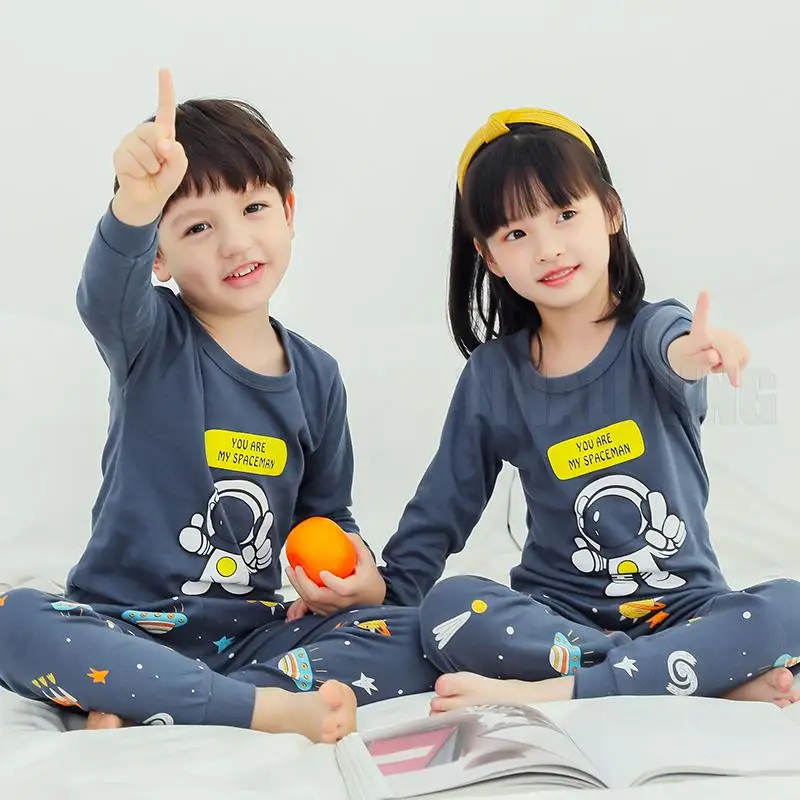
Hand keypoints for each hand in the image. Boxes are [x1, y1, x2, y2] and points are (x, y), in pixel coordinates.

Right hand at [111, 68, 187, 226]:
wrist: (146, 200)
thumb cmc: (163, 181)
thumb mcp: (178, 169)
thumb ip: (177, 155)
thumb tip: (164, 142)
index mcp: (162, 134)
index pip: (164, 110)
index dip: (165, 90)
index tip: (164, 70)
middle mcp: (144, 134)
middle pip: (155, 131)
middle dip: (161, 152)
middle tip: (160, 166)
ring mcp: (130, 142)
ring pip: (145, 150)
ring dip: (152, 166)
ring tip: (149, 171)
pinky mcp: (120, 154)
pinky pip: (134, 161)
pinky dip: (141, 171)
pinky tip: (139, 174)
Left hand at [284, 534, 386, 617]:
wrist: (373, 597)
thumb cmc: (369, 578)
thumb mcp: (367, 559)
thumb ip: (355, 544)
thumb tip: (341, 532)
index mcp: (354, 589)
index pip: (341, 589)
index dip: (330, 581)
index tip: (321, 571)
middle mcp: (342, 603)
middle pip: (318, 596)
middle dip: (302, 582)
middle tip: (296, 567)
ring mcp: (333, 610)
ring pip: (311, 602)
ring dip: (298, 587)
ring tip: (291, 571)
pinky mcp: (327, 613)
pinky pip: (310, 605)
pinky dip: (301, 593)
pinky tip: (296, 580)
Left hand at [666, 291, 748, 386]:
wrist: (691, 357)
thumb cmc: (687, 359)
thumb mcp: (687, 365)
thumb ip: (700, 361)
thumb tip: (714, 356)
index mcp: (698, 334)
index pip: (700, 320)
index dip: (703, 306)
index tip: (704, 292)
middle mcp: (716, 331)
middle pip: (728, 350)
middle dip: (726, 366)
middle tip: (714, 371)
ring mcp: (729, 335)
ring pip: (738, 357)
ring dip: (728, 366)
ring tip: (714, 363)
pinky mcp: (739, 341)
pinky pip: (744, 357)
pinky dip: (737, 365)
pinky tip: (725, 362)